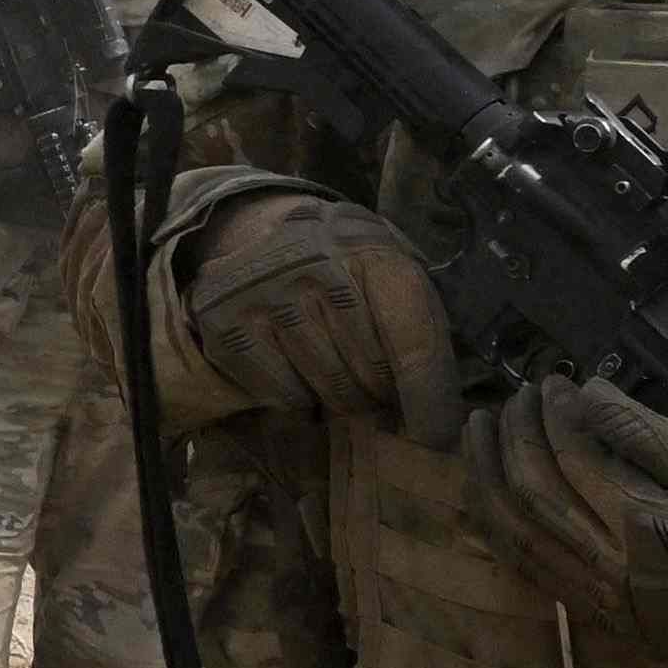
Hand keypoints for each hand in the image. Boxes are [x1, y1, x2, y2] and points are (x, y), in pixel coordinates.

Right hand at [176, 192, 461, 442]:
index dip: (429, 395)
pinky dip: (301, 395)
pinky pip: (284, 395)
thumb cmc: (346, 265)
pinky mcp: (225, 327)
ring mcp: (264, 297)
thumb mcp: (392, 269)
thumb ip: (417, 324)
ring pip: (329, 389)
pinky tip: (302, 367)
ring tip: (343, 373)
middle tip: (384, 389)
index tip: (436, 435)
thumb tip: (442, 409)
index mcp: (369, 251)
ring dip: (345, 395)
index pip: (412, 338)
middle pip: (372, 372)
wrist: (265, 232)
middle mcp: (313, 268)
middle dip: (386, 393)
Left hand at [461, 378, 667, 667]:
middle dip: (514, 439)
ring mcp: (597, 597)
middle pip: (532, 496)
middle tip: (516, 399)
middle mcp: (609, 568)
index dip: (555, 417)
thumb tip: (591, 396)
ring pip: (515, 535)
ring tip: (480, 432)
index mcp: (645, 528)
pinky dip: (497, 523)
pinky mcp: (595, 614)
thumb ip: (657, 438)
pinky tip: (488, 489)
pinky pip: (525, 567)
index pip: (573, 461)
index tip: (556, 386)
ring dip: (488, 477)